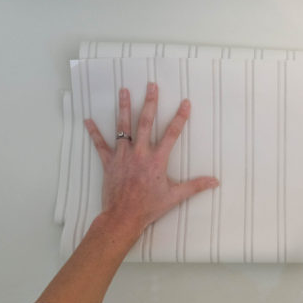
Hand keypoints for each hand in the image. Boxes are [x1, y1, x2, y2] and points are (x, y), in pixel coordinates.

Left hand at [84, 83, 218, 243]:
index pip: (172, 134)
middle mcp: (140, 153)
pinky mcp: (109, 163)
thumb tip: (215, 181)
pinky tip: (88, 120)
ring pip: (123, 127)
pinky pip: (100, 145)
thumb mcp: (175, 197)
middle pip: (145, 122)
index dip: (180, 117)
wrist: (123, 217)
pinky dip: (94, 132)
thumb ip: (195, 186)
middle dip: (149, 102)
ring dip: (123, 107)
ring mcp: (123, 156)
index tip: (185, 102)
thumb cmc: (149, 207)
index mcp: (157, 160)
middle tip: (151, 85)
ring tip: (124, 90)